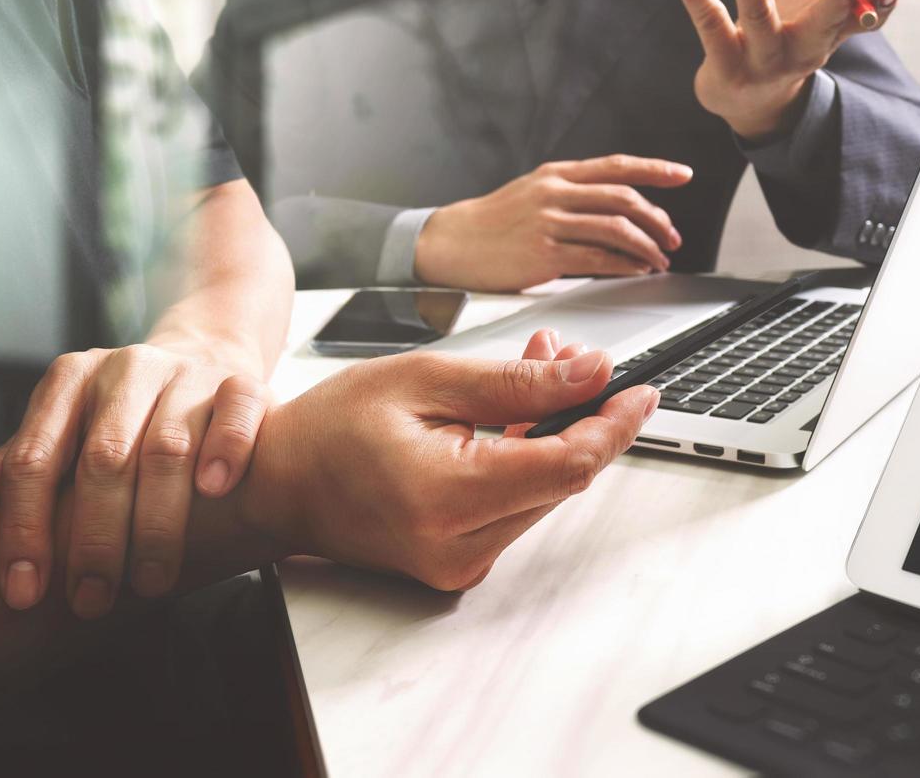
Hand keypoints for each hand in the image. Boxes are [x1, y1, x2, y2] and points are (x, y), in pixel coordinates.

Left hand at [0, 343, 270, 616]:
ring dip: (157, 522)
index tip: (23, 593)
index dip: (24, 530)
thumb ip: (6, 470)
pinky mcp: (237, 381)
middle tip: (90, 601)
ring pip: (168, 446)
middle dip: (93, 541)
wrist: (204, 358)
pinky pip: (235, 412)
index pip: (32, 459)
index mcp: (68, 380)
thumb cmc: (122, 414)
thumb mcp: (61, 432)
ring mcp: (183, 374)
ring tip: (149, 582)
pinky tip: (213, 493)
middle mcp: (123, 370)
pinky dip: (225, 451)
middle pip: (101, 460)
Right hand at [228, 329, 658, 589]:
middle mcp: (458, 547)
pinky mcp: (459, 562)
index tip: (640, 390)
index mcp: (446, 499)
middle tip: (570, 357)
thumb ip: (516, 383)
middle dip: (580, 416)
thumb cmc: (332, 428)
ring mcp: (459, 563)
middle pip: (560, 480)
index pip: (566, 466)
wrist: (279, 482)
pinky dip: (525, 460)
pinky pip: (515, 507)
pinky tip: (515, 416)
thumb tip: (591, 374)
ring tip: (535, 372)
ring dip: (552, 435)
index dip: (612, 425)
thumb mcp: (426, 380)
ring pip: (542, 493)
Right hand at [414, 155, 692, 291]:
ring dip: (647, 245)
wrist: (451, 243)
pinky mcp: (543, 253)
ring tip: (659, 258)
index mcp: (556, 175)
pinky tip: (636, 269)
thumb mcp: (532, 192)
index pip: (616, 166)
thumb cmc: (492, 223)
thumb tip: (613, 208)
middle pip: (623, 198)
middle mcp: (555, 193)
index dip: (655, 169)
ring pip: (615, 228)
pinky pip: (597, 257)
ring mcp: (549, 222)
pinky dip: (624, 264)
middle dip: (657, 218)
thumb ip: (570, 195)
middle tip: (672, 236)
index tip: (683, 174)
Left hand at [673, 0, 900, 139]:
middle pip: (821, 26)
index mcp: (828, 34)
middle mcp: (800, 51)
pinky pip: (710, 26)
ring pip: (757, 15)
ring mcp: (761, 61)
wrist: (744, 100)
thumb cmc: (788, 35)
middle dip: (837, 1)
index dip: (879, 4)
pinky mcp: (724, 65)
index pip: (861, 20)